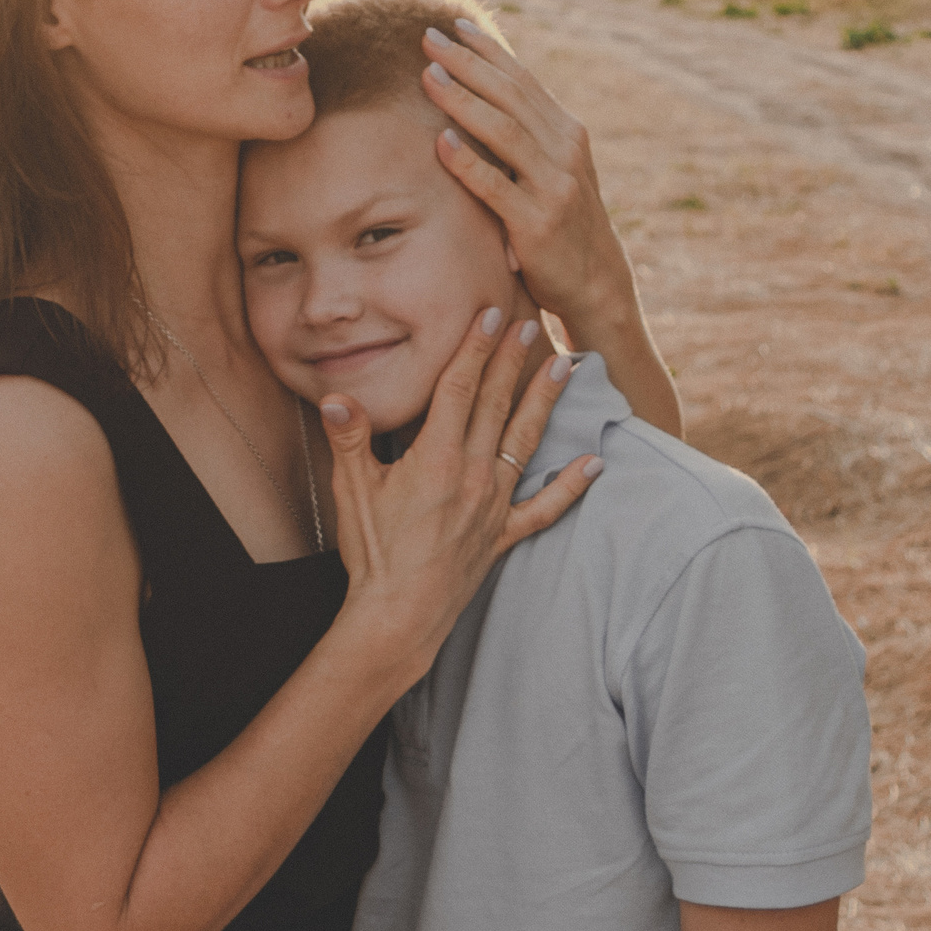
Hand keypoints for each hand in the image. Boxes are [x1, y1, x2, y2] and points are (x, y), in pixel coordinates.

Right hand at [315, 306, 600, 677]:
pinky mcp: (501, 535)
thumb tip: (336, 397)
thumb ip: (349, 439)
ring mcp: (492, 505)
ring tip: (566, 367)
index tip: (489, 314)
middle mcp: (473, 474)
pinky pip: (544, 507)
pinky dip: (571, 485)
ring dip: (544, 403)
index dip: (474, 349)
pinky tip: (594, 462)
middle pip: (495, 405)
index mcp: (436, 458)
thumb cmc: (373, 553)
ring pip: (525, 442)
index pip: (459, 389)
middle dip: (512, 361)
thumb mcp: (353, 491)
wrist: (398, 616)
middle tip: (531, 324)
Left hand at [419, 18, 628, 333]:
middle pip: (510, 96)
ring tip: (428, 76)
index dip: (488, 51)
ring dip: (463, 101)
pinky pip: (496, 187)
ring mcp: (553, 187)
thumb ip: (528, 137)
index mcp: (567, 134)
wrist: (596, 282)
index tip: (454, 25)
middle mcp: (565, 152)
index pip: (523, 80)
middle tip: (427, 38)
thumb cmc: (562, 223)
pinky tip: (440, 142)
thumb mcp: (554, 171)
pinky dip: (468, 163)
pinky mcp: (537, 224)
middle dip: (468, 63)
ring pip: (504, 132)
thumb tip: (487, 95)